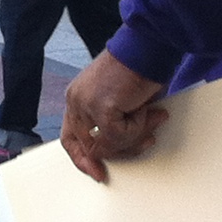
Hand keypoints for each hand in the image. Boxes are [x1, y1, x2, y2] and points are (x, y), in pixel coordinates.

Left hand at [61, 49, 169, 178]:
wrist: (149, 48)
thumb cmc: (140, 69)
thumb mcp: (123, 102)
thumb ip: (115, 124)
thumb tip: (123, 149)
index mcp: (76, 98)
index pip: (70, 138)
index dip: (82, 159)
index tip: (98, 173)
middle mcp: (75, 101)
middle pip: (89, 146)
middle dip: (122, 150)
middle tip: (145, 143)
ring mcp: (85, 104)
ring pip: (107, 145)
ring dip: (136, 135)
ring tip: (152, 116)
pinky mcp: (100, 107)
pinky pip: (120, 136)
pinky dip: (139, 127)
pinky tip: (147, 108)